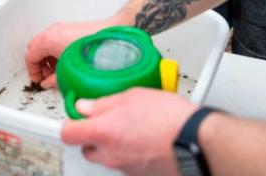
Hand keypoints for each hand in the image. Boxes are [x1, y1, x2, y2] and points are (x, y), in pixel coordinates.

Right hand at [24, 20, 106, 86]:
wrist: (110, 40)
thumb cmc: (91, 52)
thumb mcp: (67, 71)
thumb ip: (53, 79)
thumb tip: (48, 83)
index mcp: (49, 40)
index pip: (30, 57)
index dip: (32, 71)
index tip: (38, 79)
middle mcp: (53, 31)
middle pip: (34, 48)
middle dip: (38, 63)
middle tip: (45, 76)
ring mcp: (61, 28)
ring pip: (44, 43)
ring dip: (46, 57)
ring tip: (56, 70)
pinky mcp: (70, 28)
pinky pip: (54, 39)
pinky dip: (54, 51)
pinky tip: (64, 61)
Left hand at [61, 88, 198, 174]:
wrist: (197, 141)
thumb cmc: (170, 118)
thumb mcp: (133, 96)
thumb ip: (103, 103)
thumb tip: (85, 105)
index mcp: (103, 133)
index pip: (68, 134)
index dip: (70, 123)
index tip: (76, 115)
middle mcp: (110, 156)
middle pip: (87, 149)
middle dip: (93, 135)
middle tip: (108, 119)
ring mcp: (125, 169)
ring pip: (108, 157)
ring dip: (113, 145)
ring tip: (133, 127)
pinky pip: (126, 164)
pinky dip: (131, 153)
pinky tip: (146, 139)